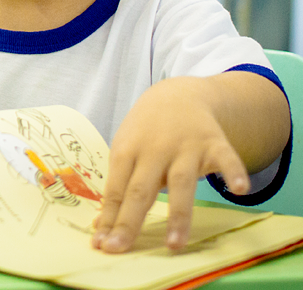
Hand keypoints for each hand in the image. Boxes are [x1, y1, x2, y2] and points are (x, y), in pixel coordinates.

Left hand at [92, 76, 249, 252]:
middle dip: (130, 220)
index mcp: (128, 150)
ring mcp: (185, 146)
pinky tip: (240, 188)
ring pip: (181, 182)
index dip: (110, 217)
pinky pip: (226, 159)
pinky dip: (234, 171)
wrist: (177, 93)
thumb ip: (119, 185)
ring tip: (175, 244)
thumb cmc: (146, 130)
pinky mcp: (214, 143)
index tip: (102, 245)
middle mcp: (154, 149)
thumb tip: (103, 224)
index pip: (116, 189)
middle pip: (141, 189)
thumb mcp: (126, 149)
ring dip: (178, 214)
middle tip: (120, 248)